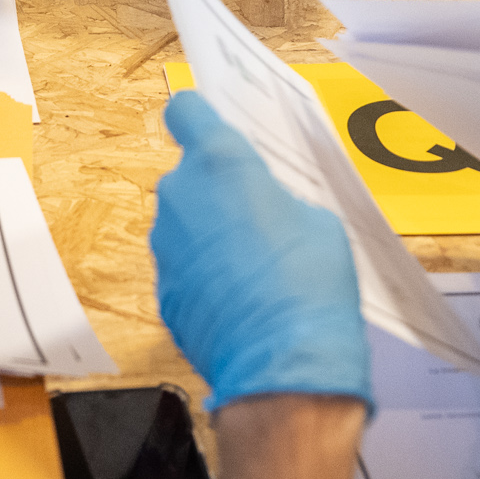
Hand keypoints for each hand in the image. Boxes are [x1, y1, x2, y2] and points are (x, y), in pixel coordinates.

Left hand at [152, 92, 370, 407]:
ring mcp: (165, 245)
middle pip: (189, 177)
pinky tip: (240, 302)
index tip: (213, 128)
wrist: (285, 366)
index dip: (200, 119)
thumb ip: (277, 198)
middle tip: (257, 218)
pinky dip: (204, 278)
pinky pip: (183, 269)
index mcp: (220, 163)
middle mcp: (181, 195)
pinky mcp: (163, 290)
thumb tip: (263, 209)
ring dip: (209, 237)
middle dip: (217, 192)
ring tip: (254, 269)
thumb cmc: (310, 284)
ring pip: (185, 225)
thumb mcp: (316, 220)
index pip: (187, 112)